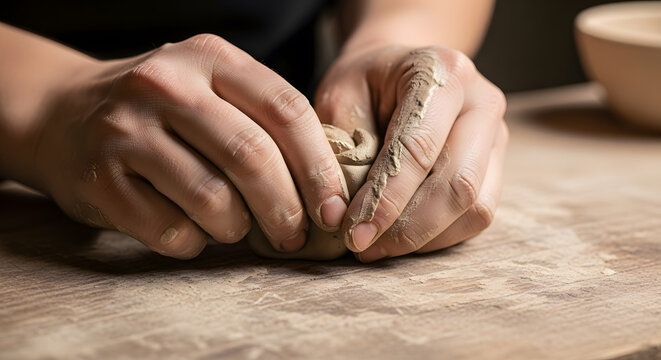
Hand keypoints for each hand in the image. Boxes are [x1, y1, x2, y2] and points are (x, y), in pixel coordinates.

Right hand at [31, 34, 347, 258]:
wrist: (62, 111)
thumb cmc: (161, 110)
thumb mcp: (210, 87)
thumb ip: (263, 120)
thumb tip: (325, 188)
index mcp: (210, 58)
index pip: (286, 110)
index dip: (319, 166)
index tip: (333, 206)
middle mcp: (167, 85)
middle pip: (252, 156)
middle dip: (285, 208)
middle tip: (294, 235)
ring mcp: (127, 130)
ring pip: (211, 198)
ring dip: (236, 227)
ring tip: (237, 229)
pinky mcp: (99, 177)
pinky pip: (168, 228)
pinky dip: (193, 242)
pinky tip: (192, 232)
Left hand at [315, 45, 507, 261]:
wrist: (400, 69)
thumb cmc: (365, 82)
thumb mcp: (339, 96)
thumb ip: (340, 148)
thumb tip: (337, 213)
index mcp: (442, 73)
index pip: (418, 148)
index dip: (386, 198)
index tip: (354, 232)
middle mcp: (481, 102)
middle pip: (458, 183)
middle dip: (408, 227)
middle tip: (364, 247)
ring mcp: (495, 135)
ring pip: (475, 206)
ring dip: (425, 237)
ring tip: (379, 246)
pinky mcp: (495, 164)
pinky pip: (478, 214)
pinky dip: (440, 236)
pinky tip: (403, 236)